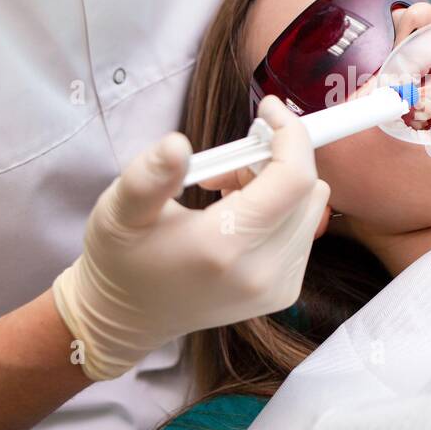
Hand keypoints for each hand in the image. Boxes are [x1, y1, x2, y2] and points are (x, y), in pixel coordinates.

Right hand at [52, 95, 329, 380]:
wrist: (128, 318)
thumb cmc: (122, 258)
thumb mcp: (119, 210)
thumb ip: (149, 176)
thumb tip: (177, 144)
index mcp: (222, 246)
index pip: (293, 179)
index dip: (289, 135)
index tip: (267, 111)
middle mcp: (261, 271)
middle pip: (308, 191)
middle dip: (277, 161)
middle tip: (228, 163)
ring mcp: (276, 287)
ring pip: (310, 209)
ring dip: (279, 187)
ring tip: (228, 191)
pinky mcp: (282, 294)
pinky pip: (304, 233)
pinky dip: (281, 213)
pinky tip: (240, 216)